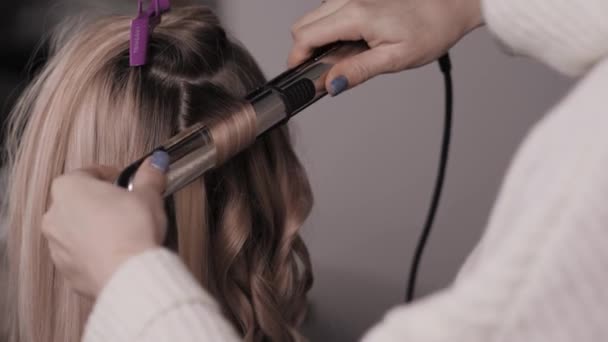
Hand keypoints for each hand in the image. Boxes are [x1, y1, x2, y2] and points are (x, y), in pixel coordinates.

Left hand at [41, 151, 169, 296]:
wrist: (129, 273)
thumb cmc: (132, 231)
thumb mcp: (148, 195)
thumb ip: (149, 176)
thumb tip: (154, 164)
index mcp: (70, 189)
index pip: (87, 173)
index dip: (110, 175)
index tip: (125, 182)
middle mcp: (56, 216)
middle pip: (78, 202)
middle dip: (101, 204)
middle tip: (126, 207)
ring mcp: (58, 246)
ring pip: (76, 231)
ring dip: (95, 229)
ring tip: (123, 232)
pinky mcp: (67, 271)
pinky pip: (81, 256)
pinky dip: (95, 253)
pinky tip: (117, 253)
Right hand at [289, 0, 482, 94]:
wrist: (450, 6)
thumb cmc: (430, 29)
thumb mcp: (394, 60)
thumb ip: (358, 71)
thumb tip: (331, 84)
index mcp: (355, 16)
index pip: (305, 36)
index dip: (297, 59)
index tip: (303, 76)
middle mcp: (349, 0)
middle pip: (303, 25)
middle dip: (306, 50)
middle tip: (326, 70)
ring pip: (315, 18)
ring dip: (320, 39)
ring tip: (346, 56)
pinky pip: (330, 12)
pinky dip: (332, 30)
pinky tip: (354, 42)